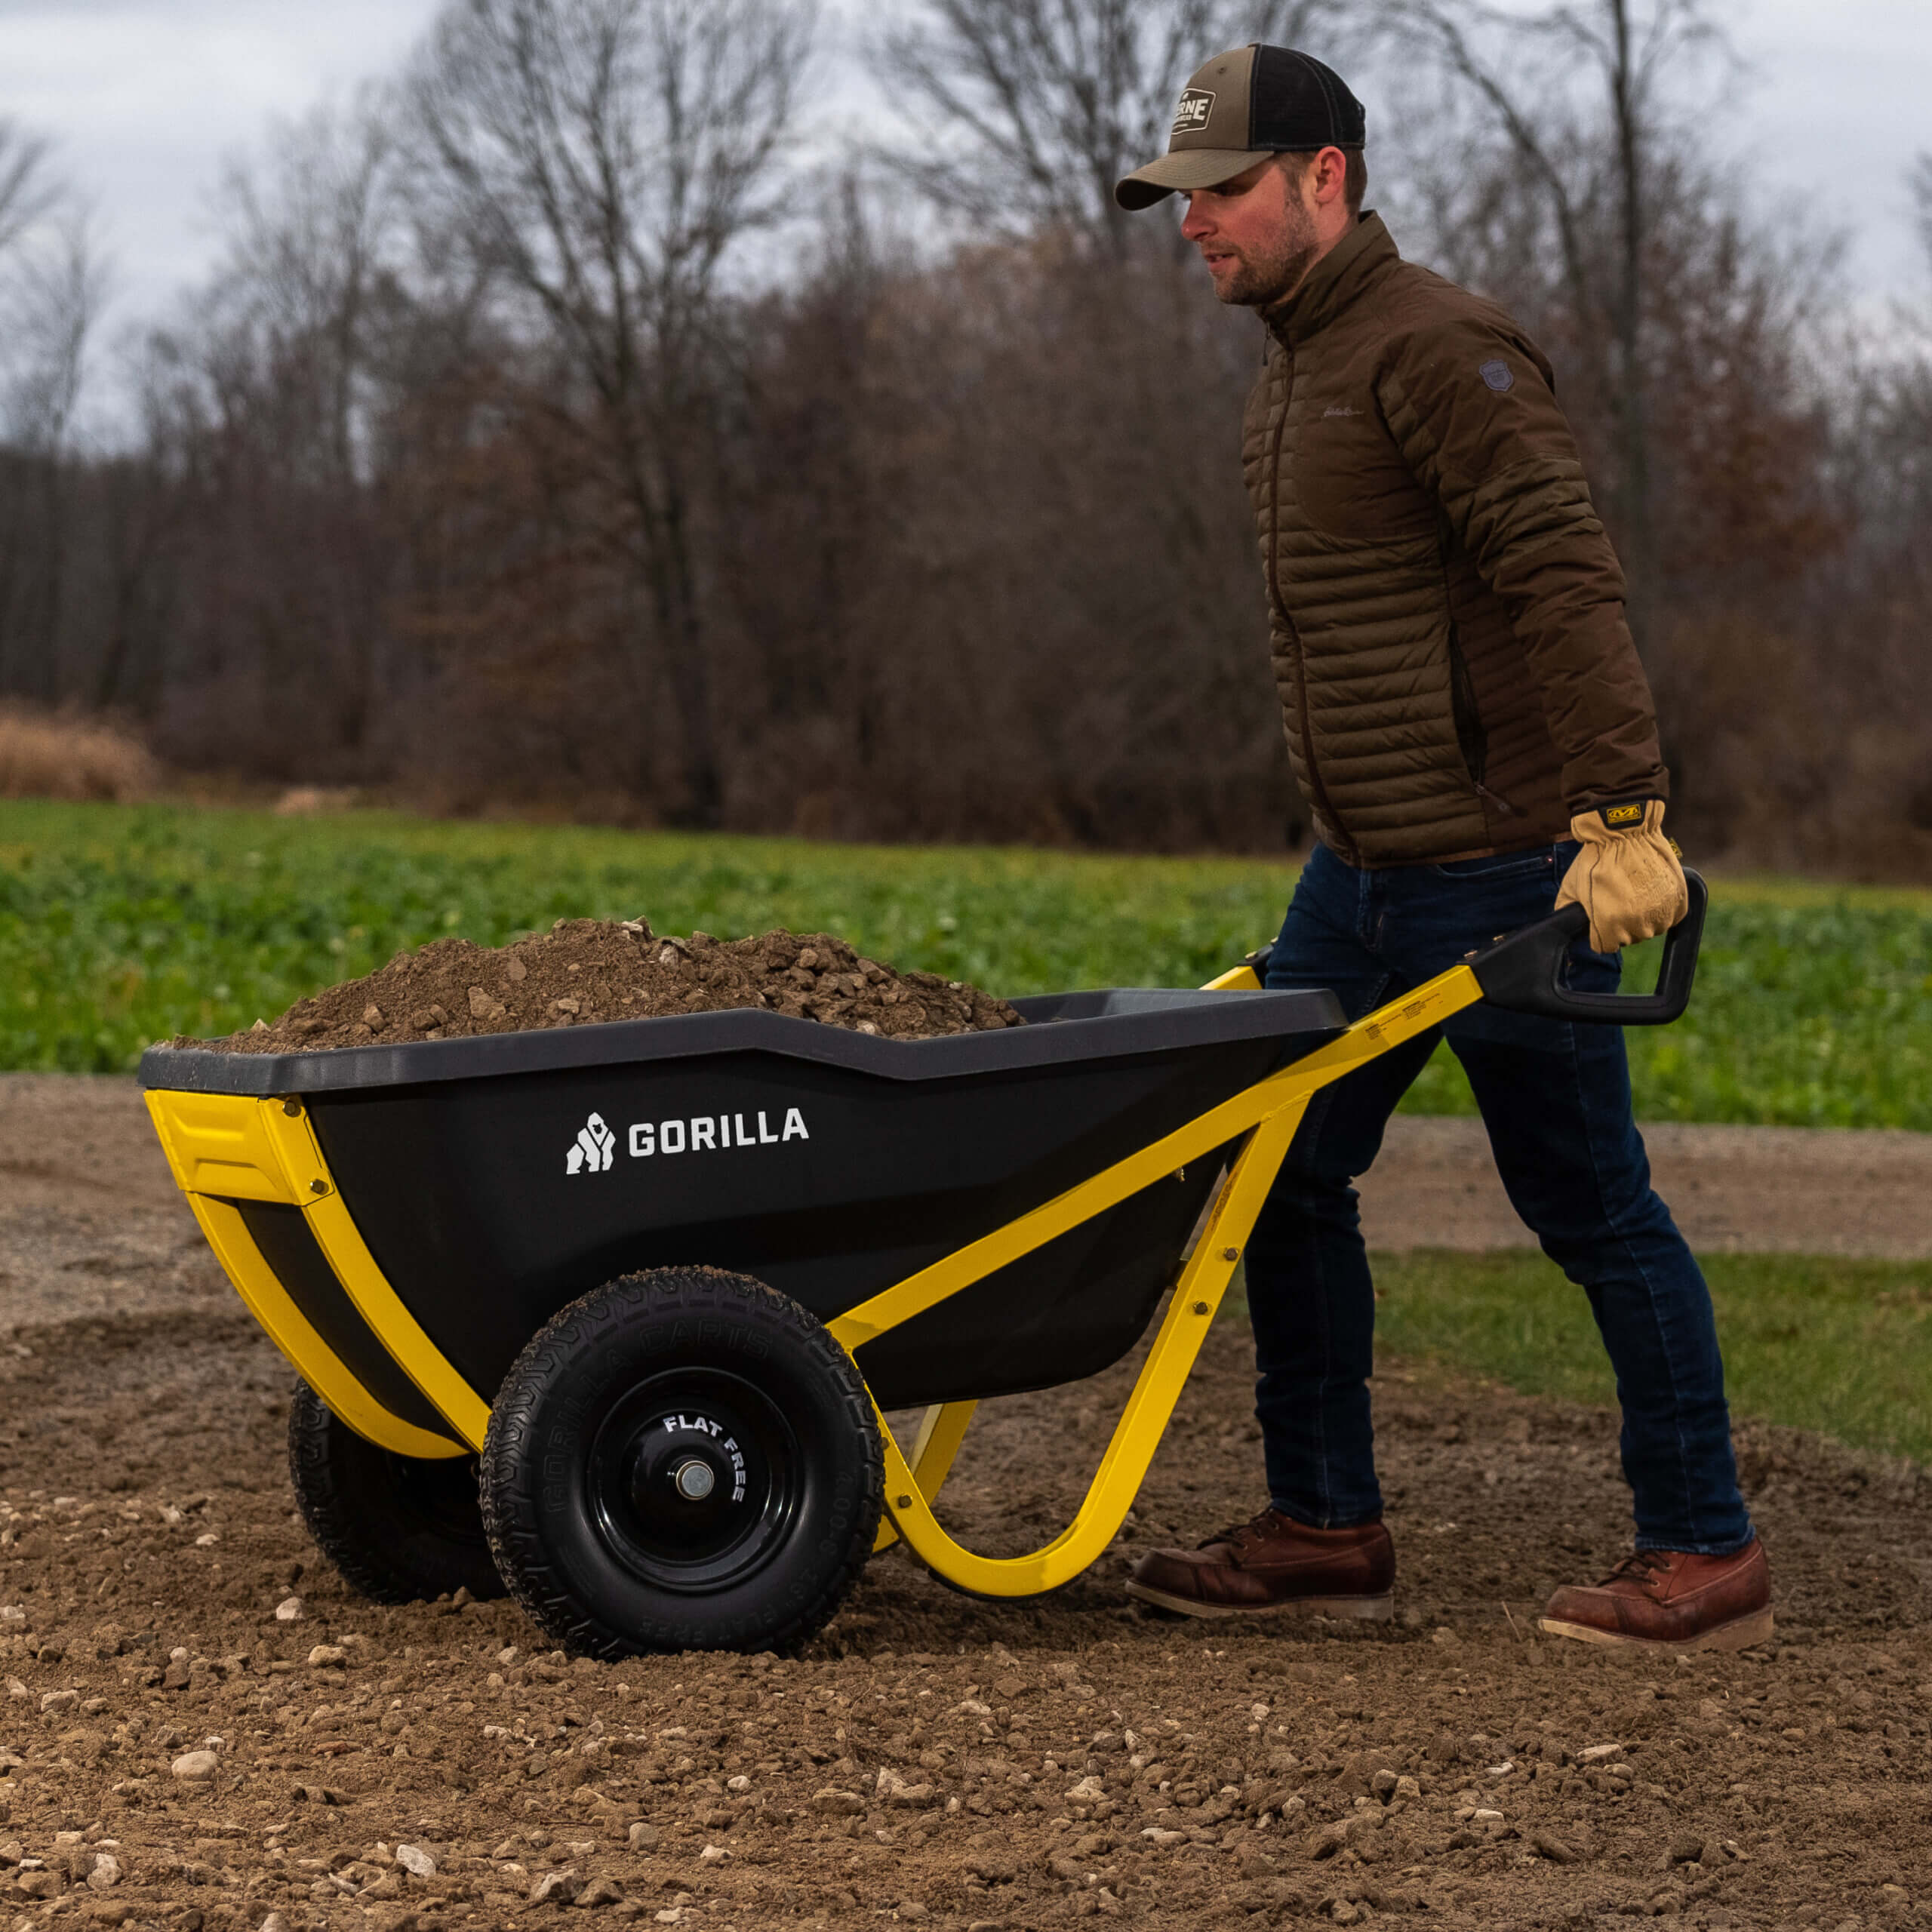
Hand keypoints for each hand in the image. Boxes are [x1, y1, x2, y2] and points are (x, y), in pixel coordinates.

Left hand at [1554, 799, 1688, 951]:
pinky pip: (1671, 917)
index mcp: (1609, 925)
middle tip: (1616, 899)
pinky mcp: (1678, 899)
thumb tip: (1567, 927)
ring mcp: (1660, 912)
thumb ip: (1567, 913)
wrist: (1624, 832)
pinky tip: (1651, 893)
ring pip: (1650, 929)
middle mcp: (1637, 923)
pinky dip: (1662, 909)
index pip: (1606, 946)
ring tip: (1633, 893)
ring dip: (1642, 917)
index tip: (1599, 918)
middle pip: (1628, 938)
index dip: (1599, 933)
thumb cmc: (1595, 859)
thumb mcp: (1570, 888)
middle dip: (1620, 924)